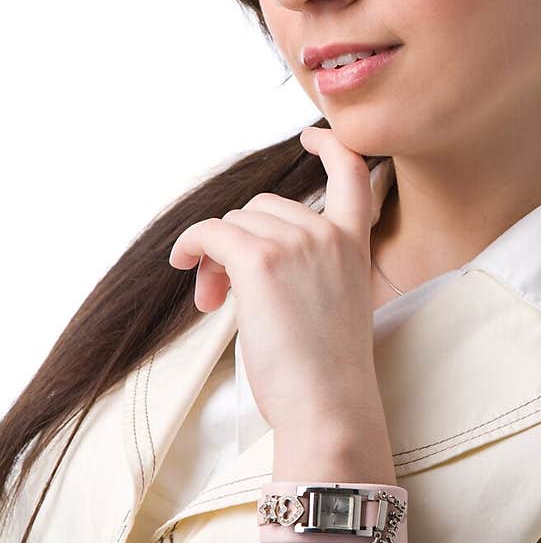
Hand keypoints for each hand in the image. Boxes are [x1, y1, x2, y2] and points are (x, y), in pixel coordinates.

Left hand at [167, 125, 379, 435]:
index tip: (311, 136)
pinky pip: (209, 232)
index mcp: (354, 244)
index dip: (331, 146)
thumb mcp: (333, 302)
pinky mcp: (261, 261)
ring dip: (214, 255)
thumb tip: (233, 253)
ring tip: (215, 301)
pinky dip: (190, 246)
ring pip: (235, 221)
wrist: (328, 407)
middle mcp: (329, 234)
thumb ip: (305, 264)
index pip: (354, 172)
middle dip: (237, 240)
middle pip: (264, 205)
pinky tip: (184, 266)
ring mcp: (297, 243)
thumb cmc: (326, 371)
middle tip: (224, 290)